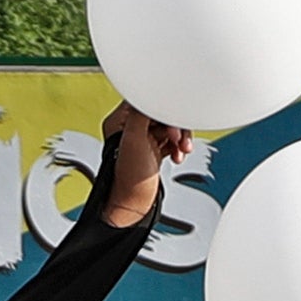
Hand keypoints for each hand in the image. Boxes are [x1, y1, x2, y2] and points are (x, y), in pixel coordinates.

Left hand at [93, 104, 184, 232]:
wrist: (133, 205)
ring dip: (180, 136)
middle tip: (177, 137)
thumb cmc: (128, 177)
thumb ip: (143, 111)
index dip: (162, 107)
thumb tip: (155, 95)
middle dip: (174, 124)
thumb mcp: (134, 136)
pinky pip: (171, 140)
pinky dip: (178, 146)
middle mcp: (129, 128)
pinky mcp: (153, 151)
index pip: (145, 100)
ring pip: (169, 126)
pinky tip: (178, 154)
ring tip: (181, 148)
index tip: (172, 115)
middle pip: (161, 112)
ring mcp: (142, 140)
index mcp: (119, 121)